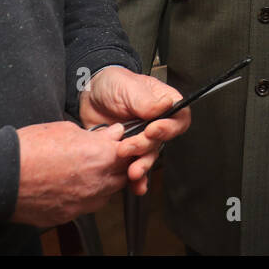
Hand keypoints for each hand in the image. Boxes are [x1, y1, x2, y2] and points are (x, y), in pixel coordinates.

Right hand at [11, 121, 130, 226]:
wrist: (2, 177)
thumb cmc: (30, 149)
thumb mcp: (66, 129)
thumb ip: (96, 135)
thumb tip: (113, 133)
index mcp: (101, 156)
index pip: (130, 154)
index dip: (126, 148)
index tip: (119, 144)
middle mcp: (97, 182)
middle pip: (123, 177)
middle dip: (117, 167)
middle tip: (103, 158)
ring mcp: (83, 202)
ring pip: (106, 195)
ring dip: (102, 184)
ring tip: (83, 172)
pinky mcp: (68, 215)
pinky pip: (85, 206)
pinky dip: (83, 197)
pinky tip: (68, 186)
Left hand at [79, 65, 190, 188]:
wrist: (89, 96)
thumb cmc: (113, 83)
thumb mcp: (128, 86)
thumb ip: (145, 100)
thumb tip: (165, 105)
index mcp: (163, 104)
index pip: (178, 118)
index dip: (169, 128)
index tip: (153, 130)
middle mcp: (156, 123)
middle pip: (162, 142)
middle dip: (146, 148)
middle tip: (129, 147)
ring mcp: (142, 138)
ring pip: (149, 156)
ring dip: (142, 166)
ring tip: (132, 171)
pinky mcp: (128, 150)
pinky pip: (135, 165)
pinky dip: (136, 178)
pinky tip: (134, 184)